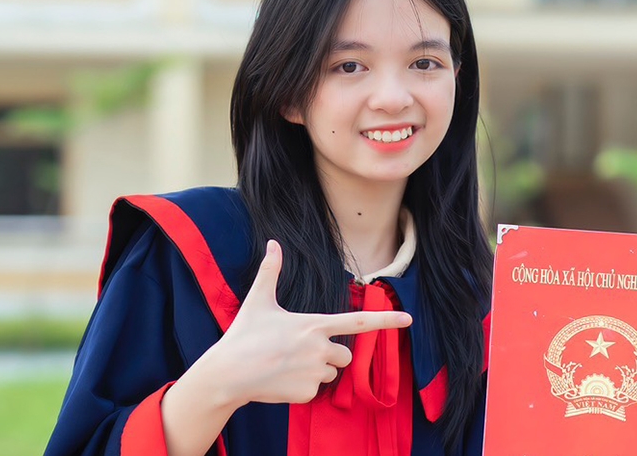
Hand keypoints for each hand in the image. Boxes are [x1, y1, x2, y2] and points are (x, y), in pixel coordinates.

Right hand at [209, 240, 411, 406]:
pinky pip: (315, 391)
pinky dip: (302, 387)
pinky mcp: (307, 394)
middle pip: (345, 356)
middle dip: (330, 355)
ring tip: (288, 365)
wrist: (227, 374)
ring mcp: (315, 373)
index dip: (386, 320)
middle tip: (299, 352)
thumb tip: (273, 243)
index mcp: (315, 325)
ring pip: (331, 374)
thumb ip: (270, 272)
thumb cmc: (243, 335)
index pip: (359, 322)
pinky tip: (282, 380)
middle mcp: (320, 348)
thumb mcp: (258, 301)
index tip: (409, 319)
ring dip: (317, 371)